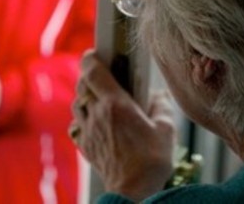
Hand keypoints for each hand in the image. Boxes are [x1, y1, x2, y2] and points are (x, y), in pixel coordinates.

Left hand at [70, 51, 175, 201]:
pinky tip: (97, 122)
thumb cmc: (152, 161)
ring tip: (102, 99)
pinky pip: (78, 124)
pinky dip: (84, 118)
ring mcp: (88, 130)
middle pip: (82, 85)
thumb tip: (158, 95)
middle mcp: (97, 114)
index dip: (91, 58)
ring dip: (86, 97)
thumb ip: (161, 107)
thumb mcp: (166, 130)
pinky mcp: (85, 145)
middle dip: (90, 77)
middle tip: (104, 76)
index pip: (92, 70)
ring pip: (77, 104)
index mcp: (115, 104)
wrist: (134, 192)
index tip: (97, 53)